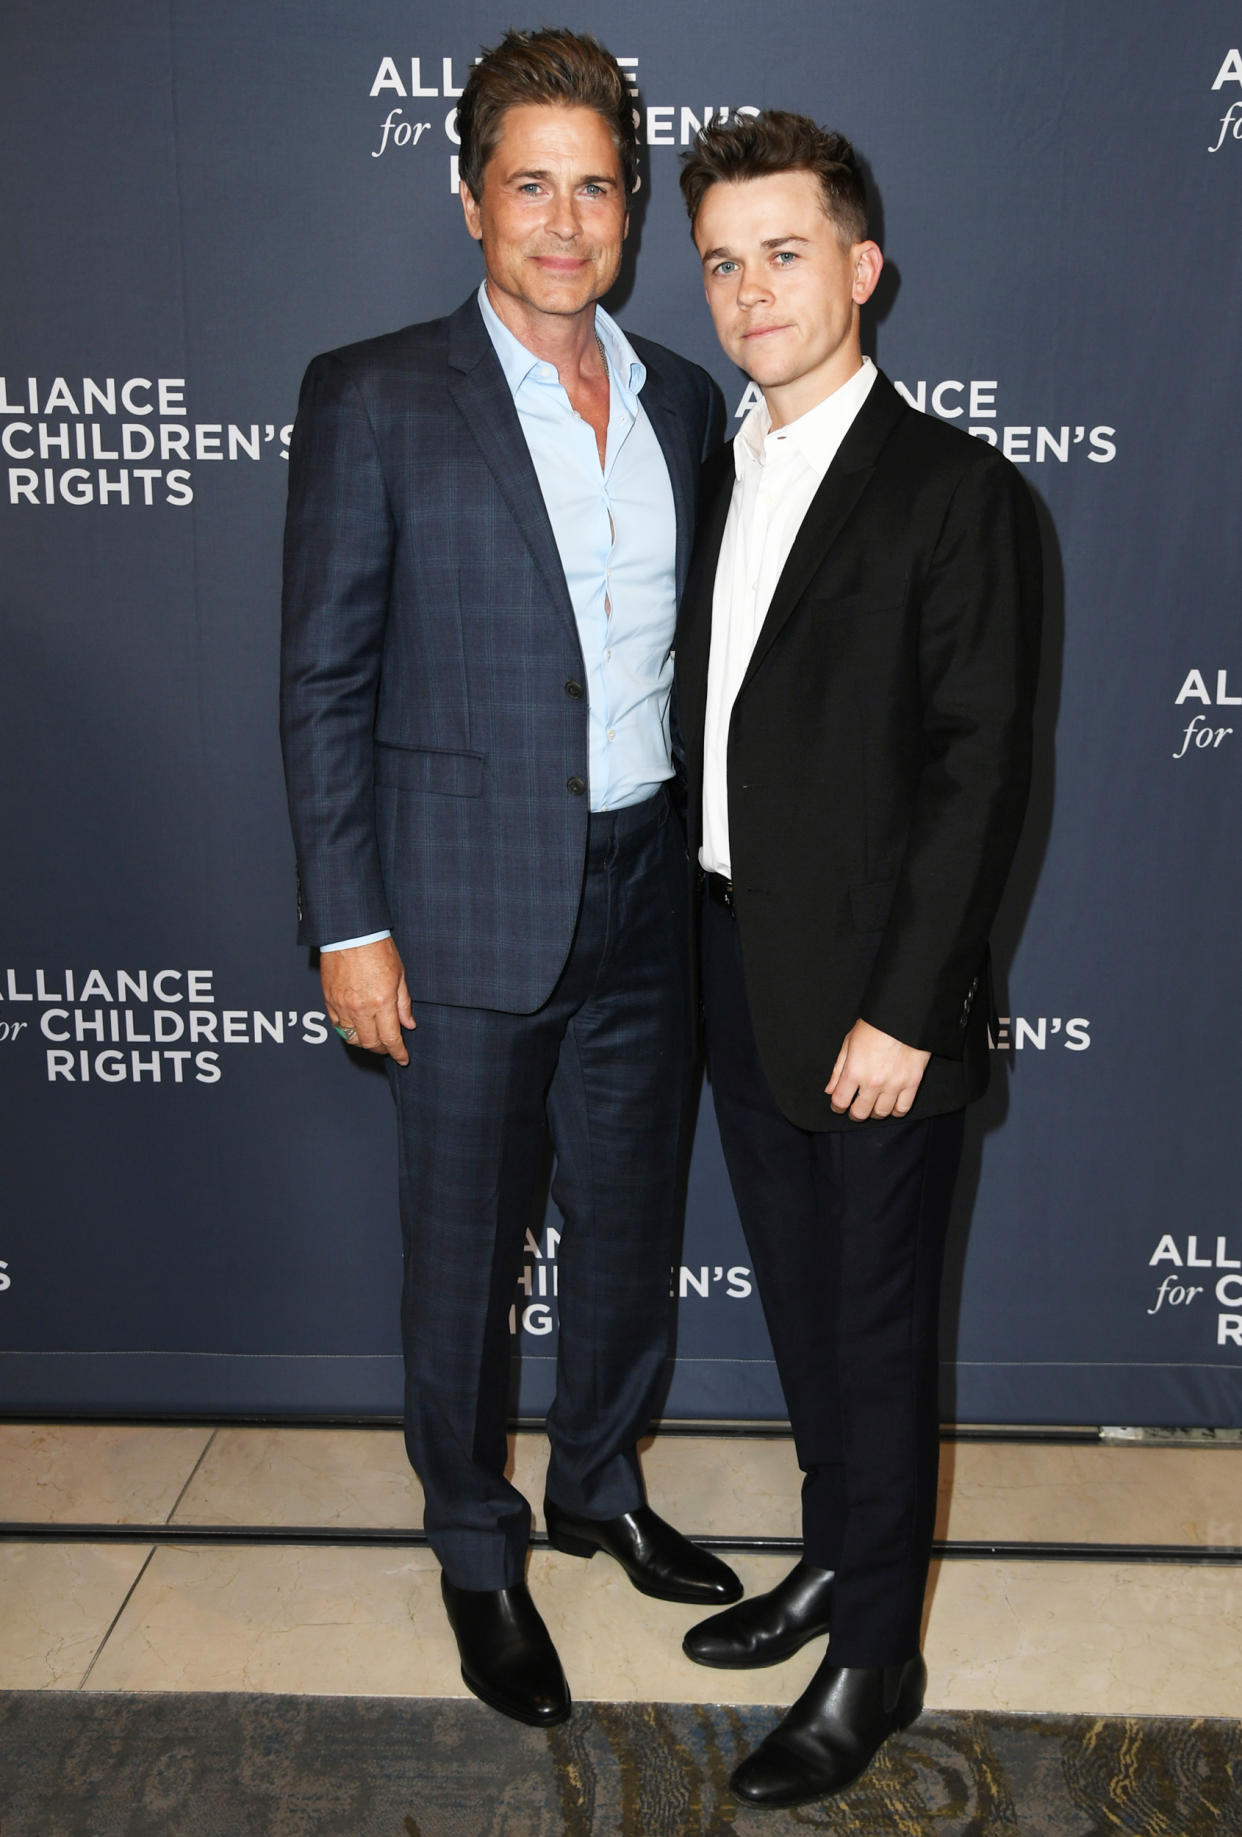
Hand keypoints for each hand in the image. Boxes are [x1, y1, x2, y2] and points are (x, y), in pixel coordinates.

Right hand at [321, 937, 414, 1064]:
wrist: (350, 933)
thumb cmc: (377, 948)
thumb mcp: (399, 975)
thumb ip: (403, 1004)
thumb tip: (409, 1024)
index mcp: (382, 1001)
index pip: (391, 1038)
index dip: (398, 1052)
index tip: (403, 1058)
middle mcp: (361, 1008)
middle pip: (371, 1043)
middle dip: (382, 1049)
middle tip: (389, 1048)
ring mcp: (342, 1006)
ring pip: (352, 1039)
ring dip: (365, 1043)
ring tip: (373, 1038)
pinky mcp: (329, 1001)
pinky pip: (338, 1026)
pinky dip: (348, 1031)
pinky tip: (357, 1027)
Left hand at [826, 1019, 929, 1120]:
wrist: (903, 1016)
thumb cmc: (874, 1025)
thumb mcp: (849, 1043)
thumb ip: (838, 1070)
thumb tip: (830, 1090)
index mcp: (854, 1071)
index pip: (840, 1102)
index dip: (837, 1107)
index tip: (839, 1106)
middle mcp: (873, 1082)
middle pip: (860, 1113)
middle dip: (855, 1113)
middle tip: (855, 1108)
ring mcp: (894, 1085)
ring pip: (881, 1113)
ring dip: (874, 1112)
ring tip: (873, 1105)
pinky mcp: (912, 1083)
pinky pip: (902, 1109)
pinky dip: (895, 1111)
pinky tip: (890, 1105)